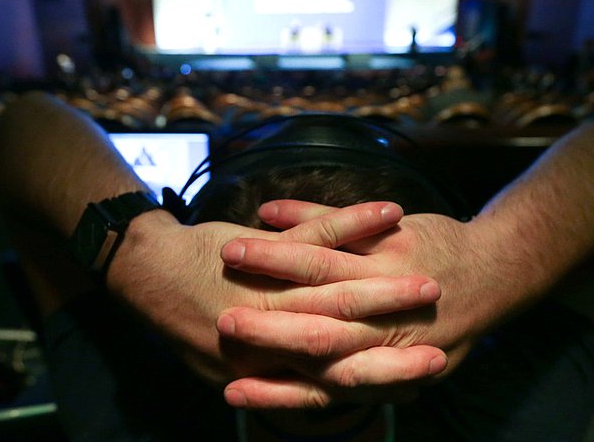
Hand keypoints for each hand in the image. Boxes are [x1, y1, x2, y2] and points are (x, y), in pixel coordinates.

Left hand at [105, 202, 447, 396]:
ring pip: (341, 289)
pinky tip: (392, 211)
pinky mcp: (262, 252)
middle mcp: (271, 339)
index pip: (340, 382)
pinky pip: (318, 235)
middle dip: (399, 342)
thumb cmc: (194, 305)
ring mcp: (267, 295)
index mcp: (267, 368)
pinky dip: (354, 221)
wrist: (148, 272)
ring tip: (432, 281)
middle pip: (349, 342)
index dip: (388, 379)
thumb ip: (278, 360)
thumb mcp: (236, 349)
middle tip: (444, 346)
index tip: (428, 374)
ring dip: (390, 282)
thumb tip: (322, 376)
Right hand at [217, 200, 521, 406]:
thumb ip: (370, 375)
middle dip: (257, 323)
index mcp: (380, 358)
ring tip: (227, 253)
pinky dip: (301, 215)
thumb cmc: (453, 323)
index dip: (270, 389)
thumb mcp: (414, 362)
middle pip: (305, 323)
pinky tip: (269, 210)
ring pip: (313, 266)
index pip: (314, 380)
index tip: (230, 390)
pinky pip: (336, 225)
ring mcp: (381, 275)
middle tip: (216, 323)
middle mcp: (378, 322)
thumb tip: (330, 390)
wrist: (495, 274)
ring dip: (267, 258)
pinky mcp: (388, 240)